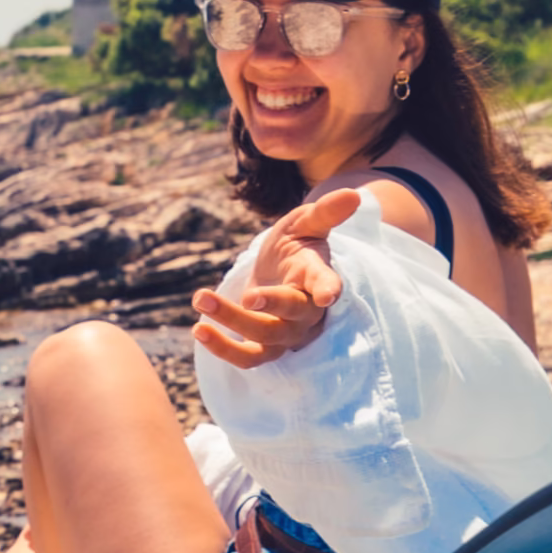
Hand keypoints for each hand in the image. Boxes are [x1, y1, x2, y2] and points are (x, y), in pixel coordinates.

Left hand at [191, 186, 360, 368]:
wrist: (279, 272)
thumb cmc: (296, 245)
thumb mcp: (305, 223)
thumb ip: (324, 212)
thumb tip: (352, 195)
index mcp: (319, 278)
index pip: (328, 285)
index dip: (328, 290)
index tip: (328, 296)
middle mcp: (307, 313)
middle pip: (292, 315)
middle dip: (270, 305)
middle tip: (247, 294)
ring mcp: (287, 334)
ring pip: (265, 338)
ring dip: (232, 322)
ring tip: (201, 298)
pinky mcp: (265, 348)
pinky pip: (247, 357)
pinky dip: (222, 348)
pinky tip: (199, 329)